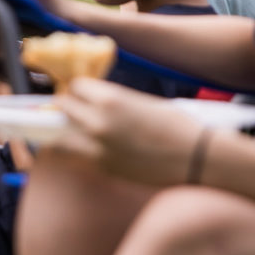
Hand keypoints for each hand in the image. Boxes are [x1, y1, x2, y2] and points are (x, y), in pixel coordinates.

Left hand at [42, 78, 203, 185]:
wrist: (194, 157)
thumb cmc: (174, 124)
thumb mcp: (140, 101)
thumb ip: (112, 100)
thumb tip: (92, 102)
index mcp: (109, 100)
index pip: (75, 87)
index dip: (80, 89)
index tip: (83, 92)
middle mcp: (97, 124)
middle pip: (64, 108)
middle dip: (70, 107)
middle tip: (78, 110)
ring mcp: (98, 149)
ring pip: (60, 140)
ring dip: (65, 133)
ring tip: (73, 132)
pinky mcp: (104, 168)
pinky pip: (81, 156)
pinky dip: (83, 150)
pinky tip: (96, 148)